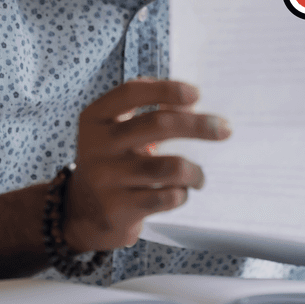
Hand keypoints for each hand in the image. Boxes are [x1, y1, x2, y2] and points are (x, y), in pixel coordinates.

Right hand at [62, 77, 230, 252]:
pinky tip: (180, 193)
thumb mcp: (116, 132)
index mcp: (96, 118)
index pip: (132, 93)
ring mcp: (105, 179)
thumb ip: (148, 113)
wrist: (79, 214)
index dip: (166, 89)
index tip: (196, 94)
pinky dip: (181, 194)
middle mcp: (97, 145)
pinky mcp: (117, 210)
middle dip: (198, 125)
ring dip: (194, 171)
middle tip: (225, 129)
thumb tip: (194, 105)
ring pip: (169, 166)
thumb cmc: (112, 161)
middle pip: (158, 125)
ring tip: (200, 176)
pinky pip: (165, 197)